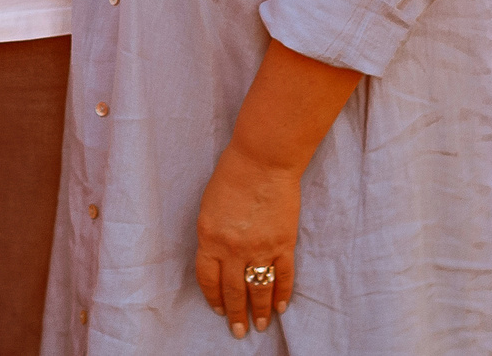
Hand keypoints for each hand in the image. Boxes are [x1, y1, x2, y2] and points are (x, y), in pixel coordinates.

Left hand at [196, 145, 298, 337]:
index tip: (219, 310)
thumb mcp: (210, 207)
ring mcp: (260, 247)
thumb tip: (221, 260)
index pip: (208, 279)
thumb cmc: (232, 176)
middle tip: (238, 331)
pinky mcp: (283, 243)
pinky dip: (282, 294)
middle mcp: (232, 248)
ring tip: (260, 326)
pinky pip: (282, 276)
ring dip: (259, 311)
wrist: (263, 159)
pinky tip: (281, 307)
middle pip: (233, 290)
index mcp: (209, 237)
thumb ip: (214, 236)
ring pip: (258, 289)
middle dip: (236, 314)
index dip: (213, 298)